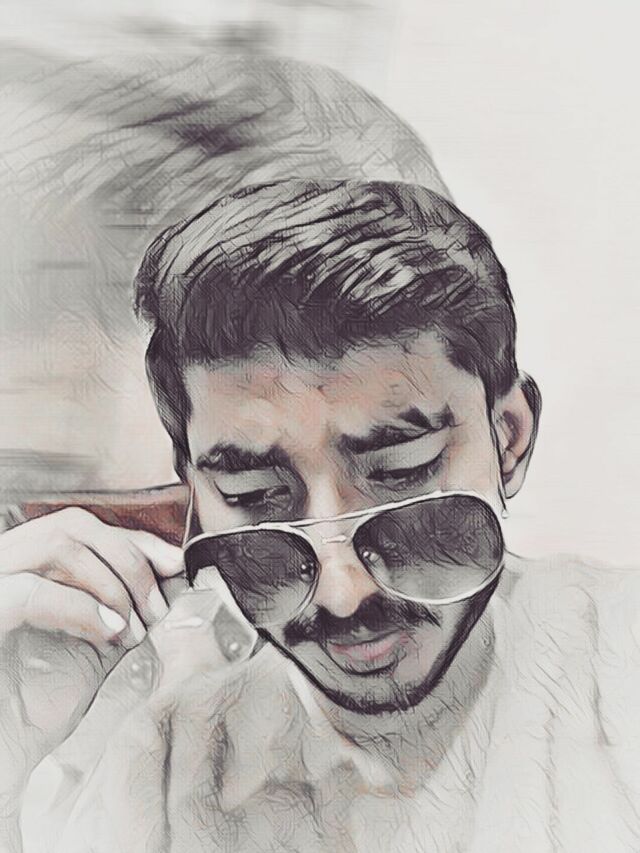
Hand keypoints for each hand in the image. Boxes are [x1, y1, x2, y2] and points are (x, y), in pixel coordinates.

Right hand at [0, 507, 182, 800]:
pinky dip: (81, 607)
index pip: (80, 528)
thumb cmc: (30, 710)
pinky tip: (108, 632)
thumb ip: (123, 607)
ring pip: (57, 546)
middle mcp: (0, 567)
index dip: (133, 540)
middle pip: (72, 526)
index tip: (174, 563)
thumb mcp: (90, 647)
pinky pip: (30, 592)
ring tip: (131, 628)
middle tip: (157, 606)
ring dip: (111, 584)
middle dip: (129, 558)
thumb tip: (173, 578)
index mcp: (22, 568)